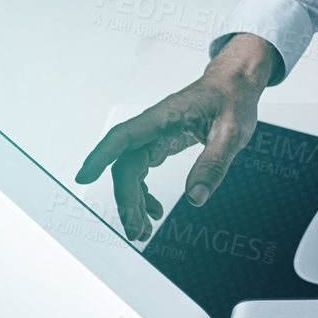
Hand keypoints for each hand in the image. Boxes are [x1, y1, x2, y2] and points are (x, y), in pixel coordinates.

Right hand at [74, 34, 280, 241]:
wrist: (234, 85)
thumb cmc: (232, 101)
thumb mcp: (232, 133)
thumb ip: (214, 163)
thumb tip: (196, 198)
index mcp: (164, 118)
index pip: (123, 137)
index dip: (100, 156)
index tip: (83, 178)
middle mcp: (152, 127)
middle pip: (126, 165)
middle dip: (126, 200)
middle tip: (137, 232)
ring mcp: (154, 135)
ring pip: (131, 171)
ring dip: (133, 201)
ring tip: (143, 231)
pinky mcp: (161, 143)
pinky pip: (142, 170)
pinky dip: (144, 192)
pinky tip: (154, 210)